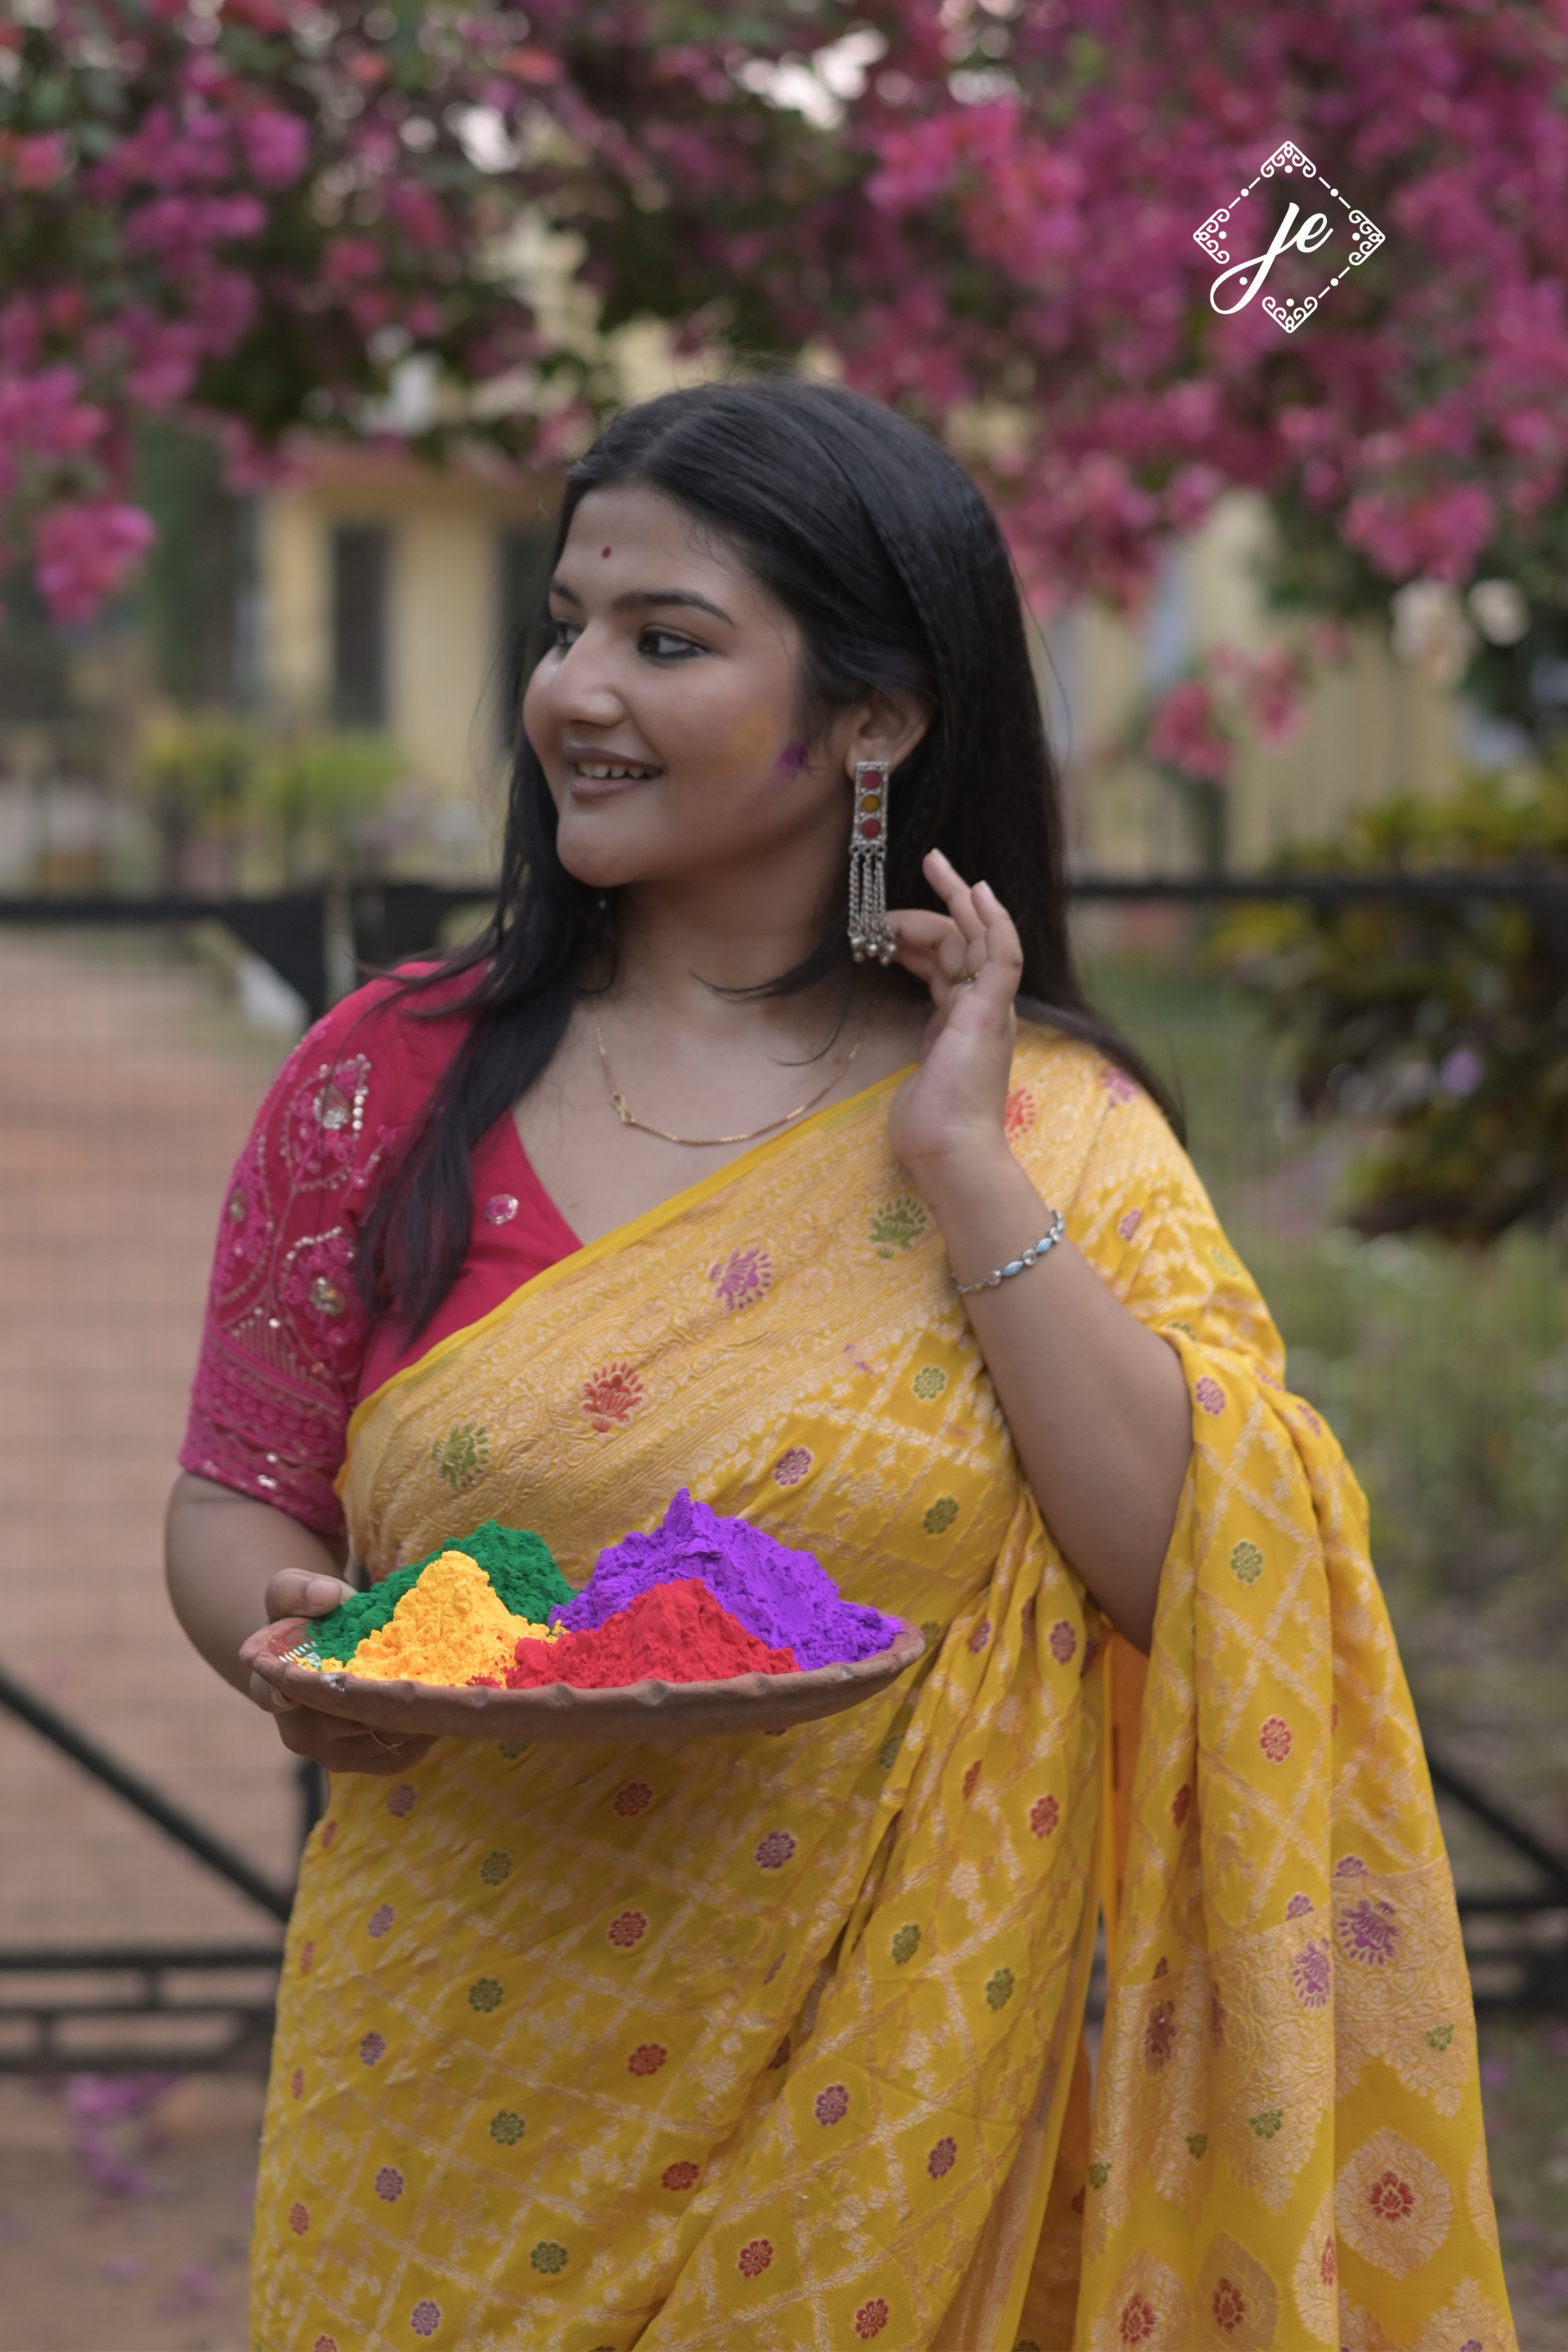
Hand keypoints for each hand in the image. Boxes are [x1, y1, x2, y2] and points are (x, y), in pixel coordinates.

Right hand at [242, 1567, 434, 1777]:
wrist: (328, 1651)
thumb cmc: (307, 1618)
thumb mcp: (293, 1590)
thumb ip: (301, 1589)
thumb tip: (326, 1596)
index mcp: (271, 1690)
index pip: (274, 1697)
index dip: (287, 1695)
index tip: (295, 1693)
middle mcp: (300, 1734)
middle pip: (348, 1720)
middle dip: (386, 1695)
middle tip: (425, 1668)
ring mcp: (335, 1755)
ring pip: (382, 1738)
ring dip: (414, 1712)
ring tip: (444, 1681)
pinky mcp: (369, 1764)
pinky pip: (403, 1753)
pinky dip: (426, 1729)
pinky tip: (442, 1701)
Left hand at [885, 849, 1020, 1185]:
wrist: (951, 1153)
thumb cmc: (931, 1125)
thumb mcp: (916, 1072)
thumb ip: (917, 1047)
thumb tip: (906, 1041)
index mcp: (962, 1022)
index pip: (945, 963)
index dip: (917, 936)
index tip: (884, 924)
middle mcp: (982, 1010)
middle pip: (961, 942)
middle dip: (931, 909)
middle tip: (902, 885)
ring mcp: (991, 1009)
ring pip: (981, 937)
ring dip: (957, 897)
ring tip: (934, 864)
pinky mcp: (991, 1012)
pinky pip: (1001, 954)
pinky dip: (992, 920)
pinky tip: (976, 890)